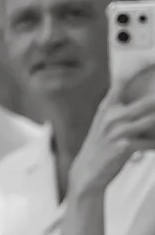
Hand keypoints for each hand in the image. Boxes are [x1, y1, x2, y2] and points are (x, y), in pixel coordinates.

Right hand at [73, 70, 154, 196]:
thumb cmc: (100, 149)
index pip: (122, 81)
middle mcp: (111, 117)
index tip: (150, 61)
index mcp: (106, 108)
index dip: (138, 69)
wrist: (86, 173)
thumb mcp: (105, 125)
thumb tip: (143, 103)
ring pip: (152, 121)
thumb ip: (121, 111)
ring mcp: (117, 132)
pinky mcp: (124, 147)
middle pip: (147, 102)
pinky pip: (150, 142)